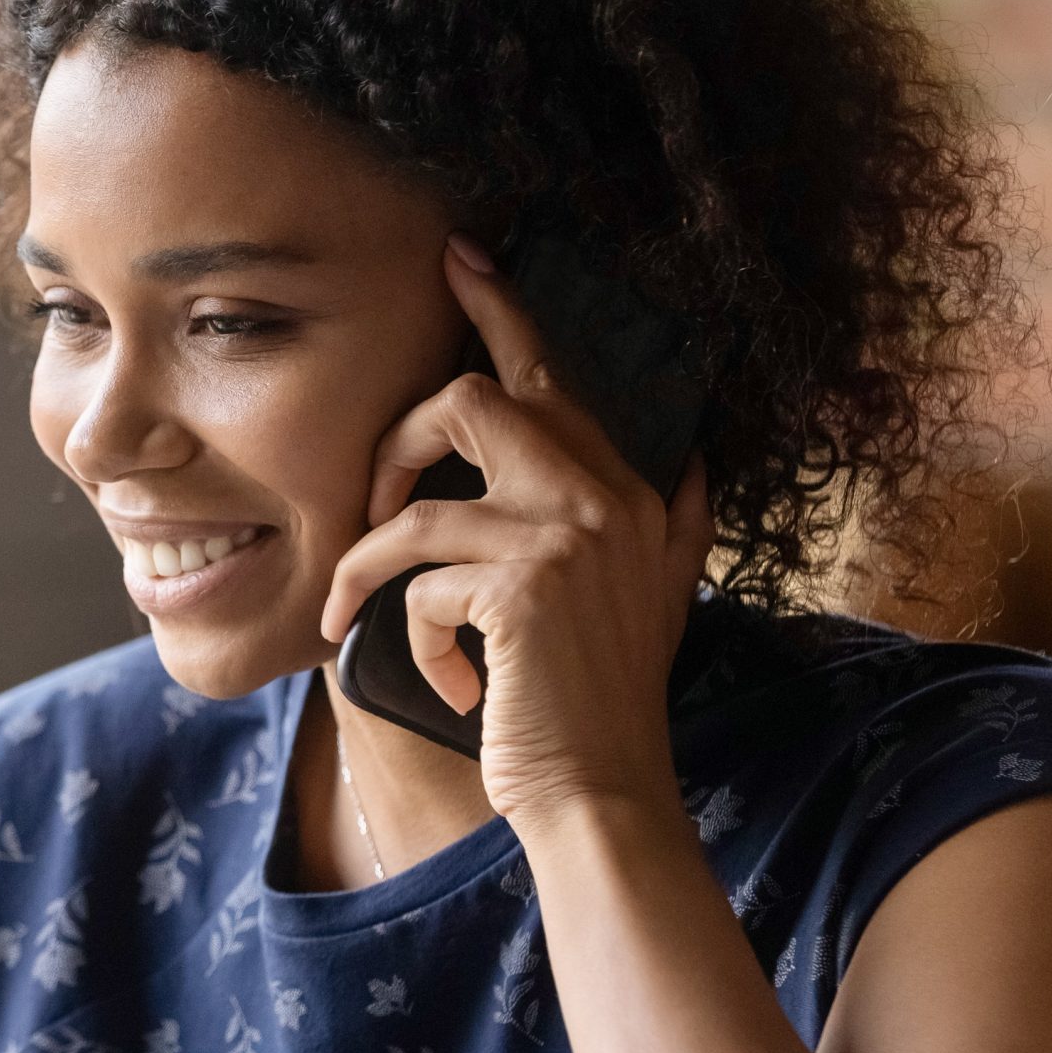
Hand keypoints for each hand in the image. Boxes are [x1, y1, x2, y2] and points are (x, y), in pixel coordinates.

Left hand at [318, 233, 715, 832]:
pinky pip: (416, 580)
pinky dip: (407, 633)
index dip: (502, 311)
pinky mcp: (521, 586)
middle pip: (472, 400)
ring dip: (367, 561)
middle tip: (372, 502)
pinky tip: (443, 683)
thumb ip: (671, 525)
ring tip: (356, 611)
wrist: (603, 796)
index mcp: (628, 492)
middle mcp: (605, 498)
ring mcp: (566, 537)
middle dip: (397, 443)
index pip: (555, 379)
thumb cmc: (601, 705)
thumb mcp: (653, 603)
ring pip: (420, 502)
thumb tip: (695, 463)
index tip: (460, 257)